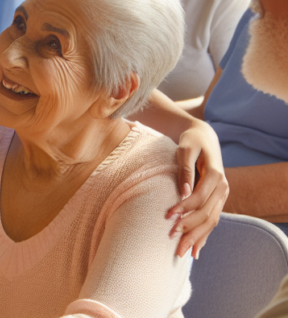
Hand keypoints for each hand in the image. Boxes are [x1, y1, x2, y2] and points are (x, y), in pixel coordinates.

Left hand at [165, 121, 227, 258]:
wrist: (204, 138)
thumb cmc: (191, 142)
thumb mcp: (185, 150)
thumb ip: (185, 170)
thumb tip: (183, 192)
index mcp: (215, 175)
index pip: (199, 197)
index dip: (184, 208)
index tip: (167, 216)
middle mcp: (222, 187)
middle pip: (207, 214)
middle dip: (190, 229)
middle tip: (172, 240)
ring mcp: (222, 195)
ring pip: (211, 221)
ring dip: (197, 238)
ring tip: (181, 253)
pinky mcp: (218, 200)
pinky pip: (213, 220)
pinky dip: (204, 236)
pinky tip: (196, 250)